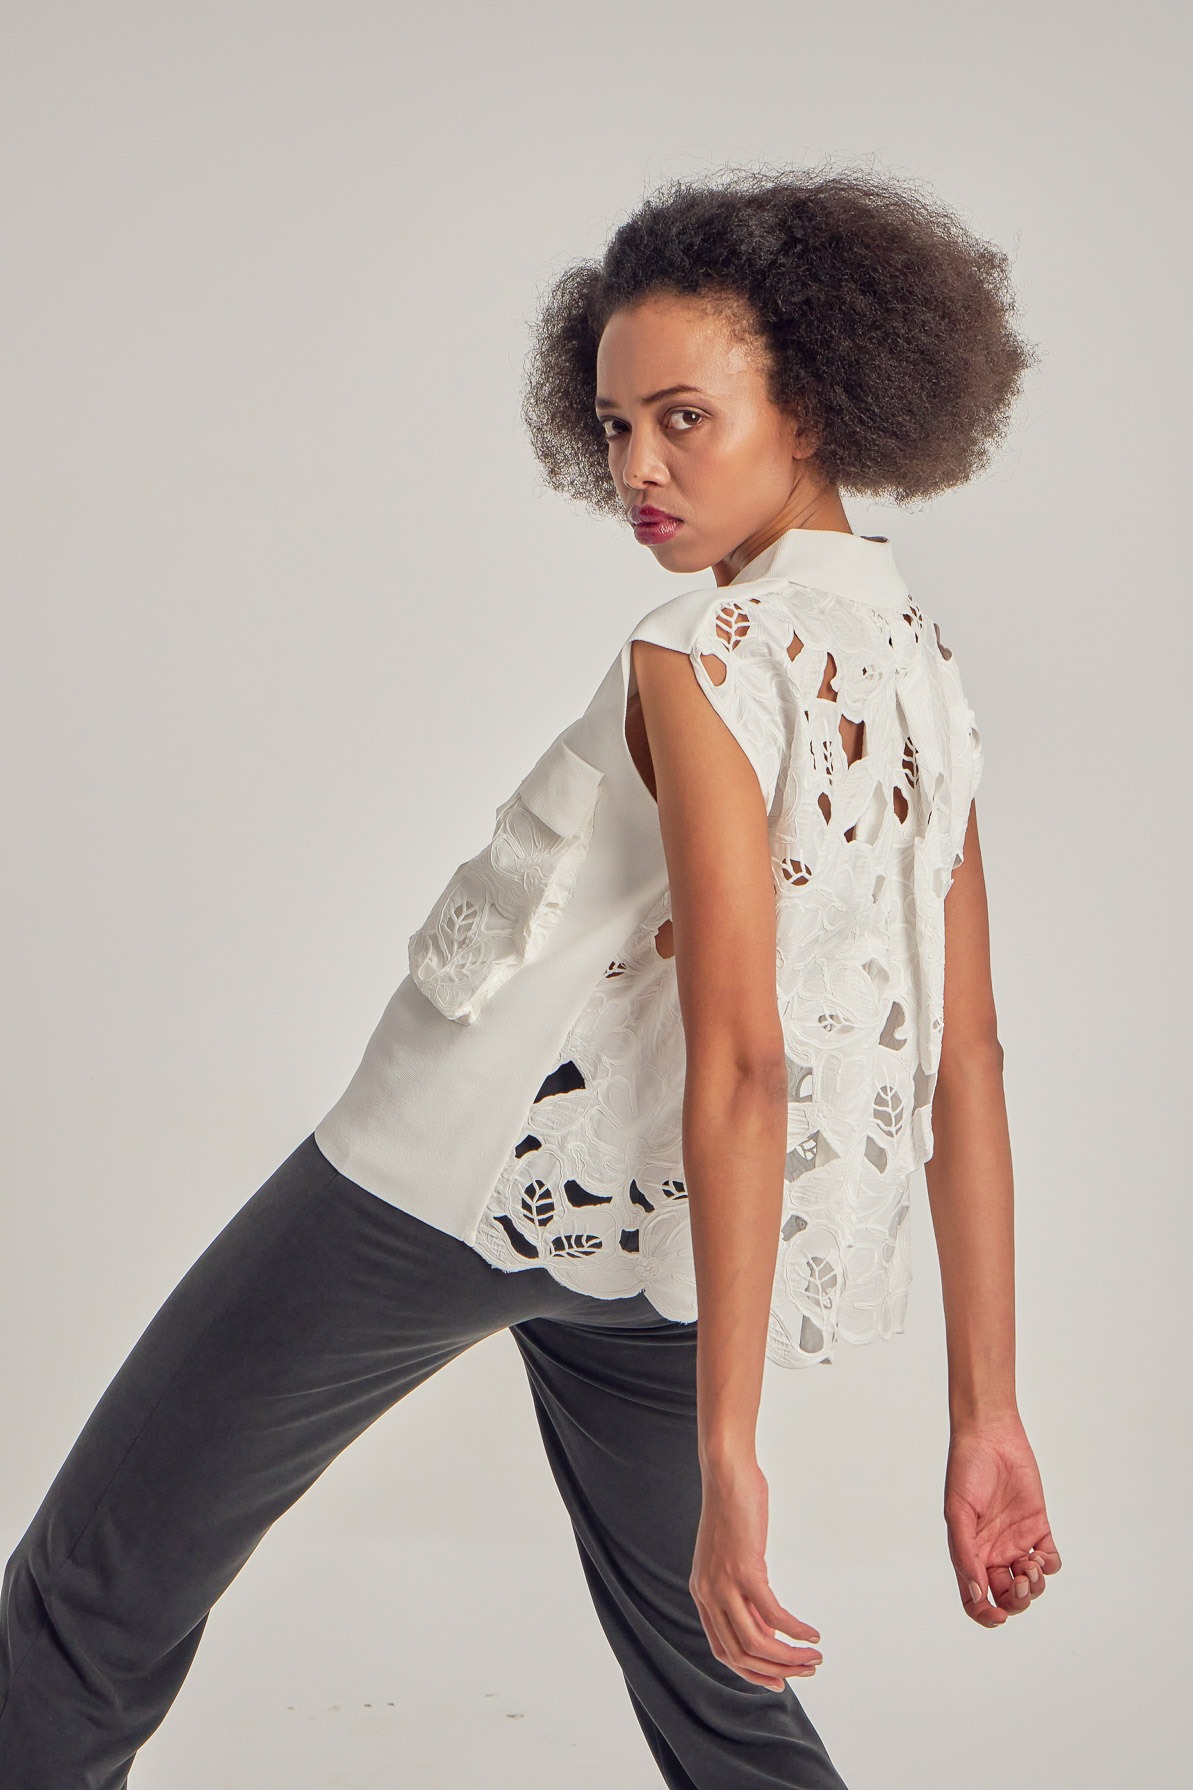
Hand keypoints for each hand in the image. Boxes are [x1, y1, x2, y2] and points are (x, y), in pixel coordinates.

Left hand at [689, 1456, 823, 1691]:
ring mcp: (725, 1585)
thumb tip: (767, 1628)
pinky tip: (812, 1635)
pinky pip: (774, 1615)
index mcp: (703, 1594)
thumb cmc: (734, 1510)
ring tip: (814, 1660)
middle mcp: (709, 1595)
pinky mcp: (744, 1571)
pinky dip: (796, 1631)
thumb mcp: (734, 1560)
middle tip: (805, 1673)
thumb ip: (744, 1594)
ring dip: (789, 1658)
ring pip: (757, 1643)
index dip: (752, 1672)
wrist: (726, 1474)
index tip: (779, 1680)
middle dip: (776, 1671)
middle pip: (741, 1655)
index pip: (724, 1651)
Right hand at [944, 1412, 1062, 1628]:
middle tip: (1018, 1582)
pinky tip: (1041, 1555)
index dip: (985, 1615)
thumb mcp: (958, 1513)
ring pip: (1030, 1584)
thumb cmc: (966, 1470)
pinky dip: (1049, 1567)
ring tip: (1030, 1567)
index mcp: (970, 1553)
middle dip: (1016, 1601)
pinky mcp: (1038, 1528)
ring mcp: (1016, 1541)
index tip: (997, 1616)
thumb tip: (978, 1594)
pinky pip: (1050, 1560)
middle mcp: (993, 1552)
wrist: (991, 1438)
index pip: (975, 1599)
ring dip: (1033, 1586)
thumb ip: (966, 1555)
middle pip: (1007, 1597)